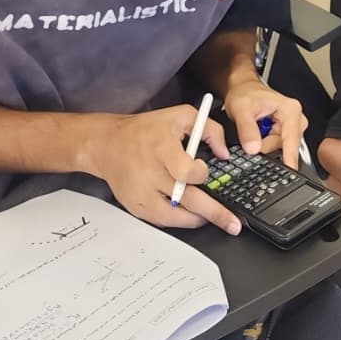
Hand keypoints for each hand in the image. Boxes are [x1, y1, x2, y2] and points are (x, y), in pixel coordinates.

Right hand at [83, 104, 240, 231]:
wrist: (108, 144)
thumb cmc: (146, 130)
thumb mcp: (180, 116)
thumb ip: (210, 130)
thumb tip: (224, 154)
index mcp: (161, 149)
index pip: (186, 171)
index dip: (200, 174)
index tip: (204, 171)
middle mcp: (150, 174)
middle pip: (186, 199)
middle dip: (214, 213)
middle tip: (232, 224)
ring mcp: (141, 193)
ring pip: (174, 217)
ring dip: (197, 220)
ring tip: (213, 219)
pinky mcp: (135, 206)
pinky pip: (162, 221)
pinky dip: (178, 221)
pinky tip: (191, 217)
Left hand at [222, 77, 307, 169]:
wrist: (243, 88)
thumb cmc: (245, 93)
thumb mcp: (241, 109)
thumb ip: (247, 129)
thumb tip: (253, 149)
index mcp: (290, 110)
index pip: (292, 140)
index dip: (289, 158)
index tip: (289, 172)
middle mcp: (295, 119)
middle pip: (283, 147)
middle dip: (264, 146)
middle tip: (250, 136)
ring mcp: (291, 127)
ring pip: (278, 149)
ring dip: (263, 145)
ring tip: (252, 131)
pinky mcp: (286, 133)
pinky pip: (276, 147)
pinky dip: (264, 145)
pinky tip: (257, 136)